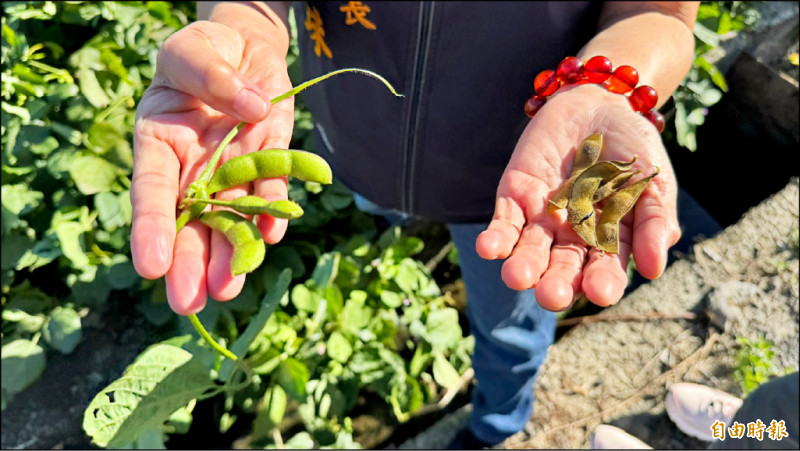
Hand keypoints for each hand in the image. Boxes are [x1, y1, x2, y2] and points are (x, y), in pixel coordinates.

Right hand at [130, 20, 293, 314]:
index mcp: (160, 145)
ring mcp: (233, 173)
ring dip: (232, 255)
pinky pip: (271, 196)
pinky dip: (273, 214)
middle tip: (189, 303)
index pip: (152, 191)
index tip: (150, 267)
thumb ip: (212, 77)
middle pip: (191, 222)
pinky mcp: (269, 166)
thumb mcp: (193, 51)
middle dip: (190, 262)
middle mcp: (194, 170)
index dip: (152, 227)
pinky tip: (272, 237)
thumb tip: (251, 111)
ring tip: (229, 289)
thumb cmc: (204, 50)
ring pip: (231, 221)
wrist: (244, 50)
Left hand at [476, 84, 680, 309]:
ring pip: (530, 250)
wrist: (598, 103)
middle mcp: (573, 237)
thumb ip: (654, 222)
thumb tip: (652, 270)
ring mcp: (543, 218)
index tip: (601, 293)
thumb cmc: (632, 148)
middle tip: (551, 296)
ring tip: (517, 277)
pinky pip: (504, 223)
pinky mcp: (516, 197)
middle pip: (562, 267)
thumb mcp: (652, 181)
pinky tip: (488, 249)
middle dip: (556, 283)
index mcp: (609, 241)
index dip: (603, 282)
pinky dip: (495, 238)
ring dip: (522, 266)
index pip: (605, 269)